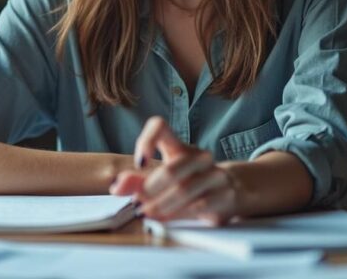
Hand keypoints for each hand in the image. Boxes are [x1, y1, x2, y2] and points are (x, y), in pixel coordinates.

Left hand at [109, 116, 238, 224]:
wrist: (230, 191)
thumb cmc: (189, 182)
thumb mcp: (162, 179)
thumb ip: (137, 181)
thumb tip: (116, 187)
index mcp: (179, 147)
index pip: (160, 126)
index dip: (147, 140)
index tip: (139, 162)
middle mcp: (199, 157)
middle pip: (172, 168)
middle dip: (150, 188)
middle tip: (137, 202)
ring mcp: (215, 175)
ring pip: (185, 189)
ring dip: (161, 204)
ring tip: (146, 212)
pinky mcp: (225, 196)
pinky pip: (199, 206)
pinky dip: (178, 214)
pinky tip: (165, 219)